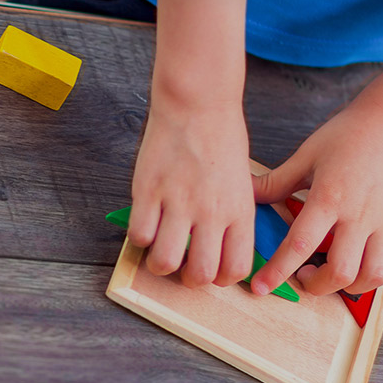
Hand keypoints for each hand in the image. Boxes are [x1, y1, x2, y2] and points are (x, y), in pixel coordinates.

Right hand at [125, 92, 257, 287]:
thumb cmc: (222, 139)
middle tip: (182, 264)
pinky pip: (139, 235)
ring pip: (165, 261)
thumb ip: (234, 216)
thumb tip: (223, 248)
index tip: (210, 269)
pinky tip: (146, 223)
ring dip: (160, 264)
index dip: (219, 278)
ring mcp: (178, 202)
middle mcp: (211, 212)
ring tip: (159, 250)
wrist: (198, 103)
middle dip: (188, 279)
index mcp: (239, 211)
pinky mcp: (149, 191)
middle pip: (199, 274)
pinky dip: (140, 237)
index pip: (234, 269)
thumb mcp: (243, 182)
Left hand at [249, 101, 382, 295]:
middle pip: (340, 271)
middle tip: (304, 276)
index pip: (299, 244)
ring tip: (333, 276)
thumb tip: (245, 194)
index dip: (277, 271)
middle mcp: (359, 214)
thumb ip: (276, 182)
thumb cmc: (350, 135)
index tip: (260, 287)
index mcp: (330, 197)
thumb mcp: (307, 155)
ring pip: (372, 275)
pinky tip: (360, 268)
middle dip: (316, 286)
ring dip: (348, 287)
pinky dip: (376, 277)